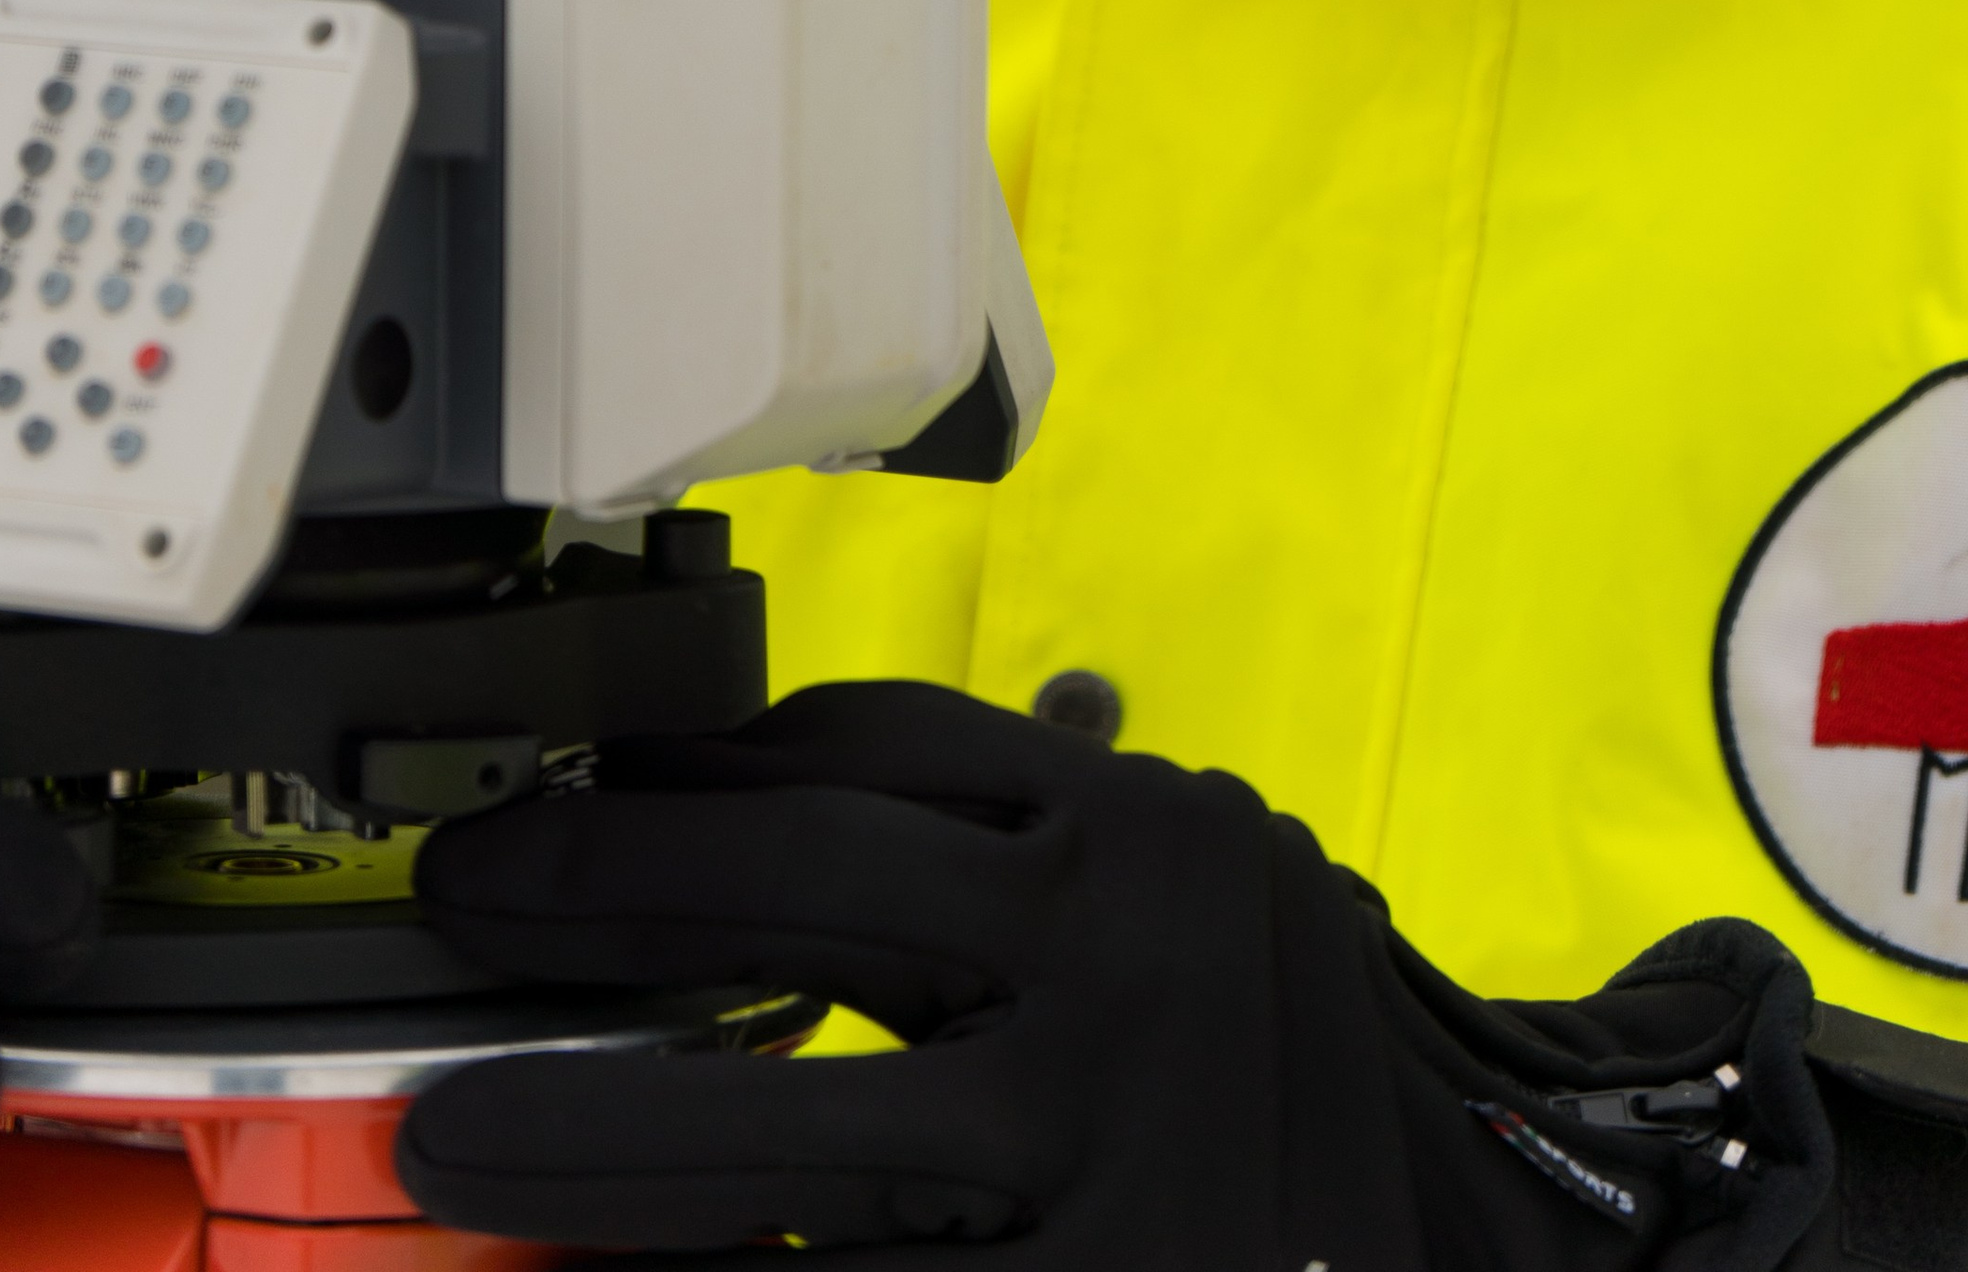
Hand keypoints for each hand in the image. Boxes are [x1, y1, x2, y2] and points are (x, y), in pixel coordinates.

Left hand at [396, 680, 1832, 1266]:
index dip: (698, 758)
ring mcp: (1108, 1142)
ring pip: (799, 1133)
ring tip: (453, 1153)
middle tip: (465, 908)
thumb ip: (1032, 853)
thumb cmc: (1308, 1061)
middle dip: (608, 888)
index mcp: (1136, 826)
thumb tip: (760, 819)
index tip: (574, 777)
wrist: (1515, 1231)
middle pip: (808, 886)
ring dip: (599, 1146)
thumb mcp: (1199, 892)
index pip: (876, 743)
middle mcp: (1121, 949)